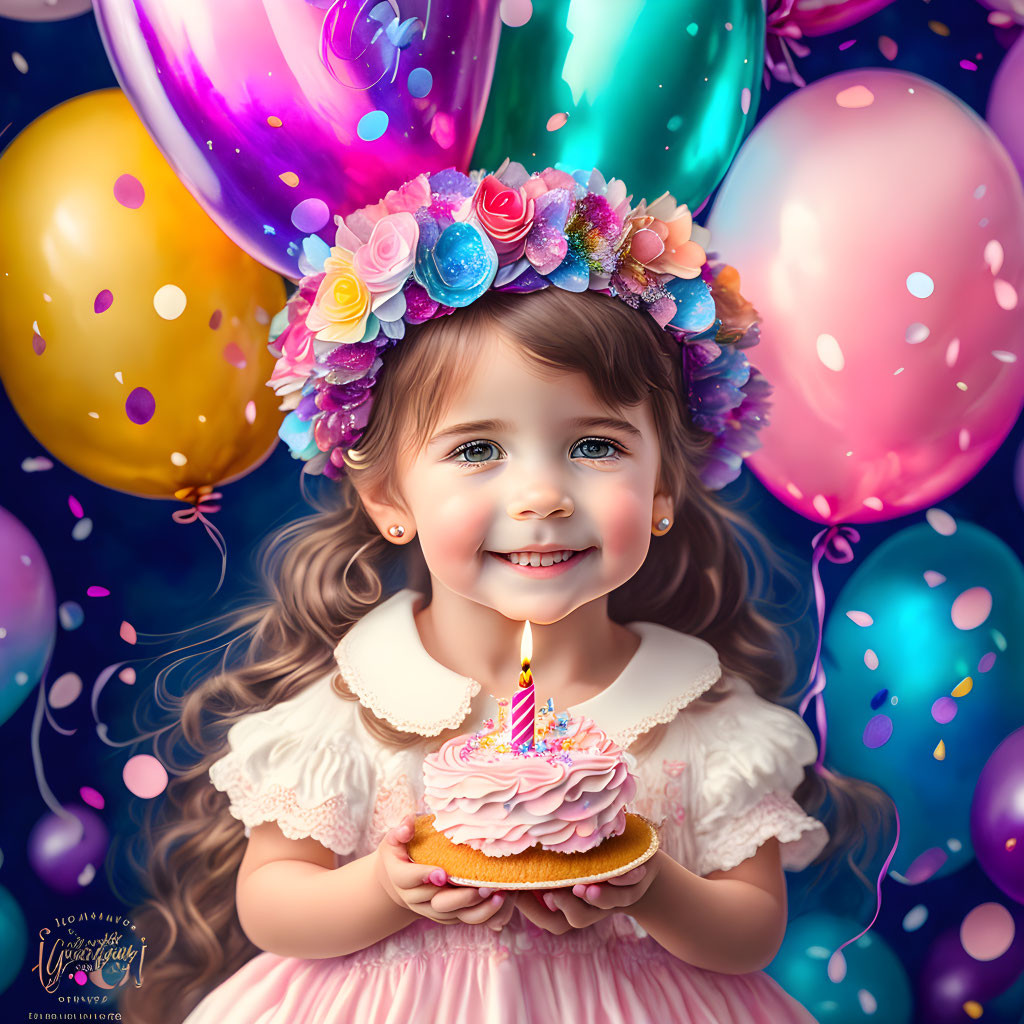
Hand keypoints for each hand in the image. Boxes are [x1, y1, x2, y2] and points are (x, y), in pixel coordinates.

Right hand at [374, 813, 508, 925]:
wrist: (399, 877)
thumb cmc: (402, 850)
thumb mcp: (395, 838)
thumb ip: (401, 831)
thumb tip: (407, 826)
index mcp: (399, 877)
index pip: (408, 879)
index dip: (424, 876)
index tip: (443, 873)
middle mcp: (413, 898)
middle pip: (436, 901)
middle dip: (460, 896)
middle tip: (482, 886)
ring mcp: (429, 909)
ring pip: (452, 914)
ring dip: (475, 907)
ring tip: (496, 895)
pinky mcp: (444, 914)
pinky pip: (462, 919)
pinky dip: (481, 914)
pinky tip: (498, 901)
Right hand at [512, 861, 657, 934]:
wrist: (639, 860)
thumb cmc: (591, 855)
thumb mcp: (566, 861)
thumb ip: (541, 865)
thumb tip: (496, 861)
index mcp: (572, 904)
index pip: (549, 919)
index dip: (531, 910)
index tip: (516, 892)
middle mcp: (592, 907)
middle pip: (575, 920)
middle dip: (566, 907)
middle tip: (552, 894)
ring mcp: (613, 900)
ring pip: (604, 909)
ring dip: (596, 900)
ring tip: (587, 888)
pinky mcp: (635, 886)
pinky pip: (630, 890)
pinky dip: (625, 880)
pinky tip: (622, 870)